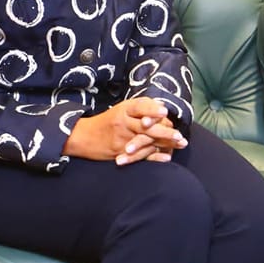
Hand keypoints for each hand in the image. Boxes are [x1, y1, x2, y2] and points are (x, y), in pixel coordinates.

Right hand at [65, 97, 188, 164]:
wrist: (83, 137)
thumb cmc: (107, 122)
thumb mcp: (122, 109)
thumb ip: (142, 107)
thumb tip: (163, 105)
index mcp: (124, 109)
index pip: (140, 106)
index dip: (152, 109)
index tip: (165, 111)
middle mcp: (123, 122)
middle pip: (146, 126)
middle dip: (165, 131)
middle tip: (180, 135)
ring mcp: (122, 138)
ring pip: (146, 140)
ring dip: (164, 143)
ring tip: (180, 144)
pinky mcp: (120, 151)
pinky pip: (140, 155)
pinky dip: (154, 156)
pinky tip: (166, 157)